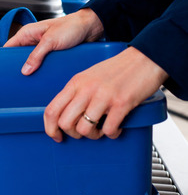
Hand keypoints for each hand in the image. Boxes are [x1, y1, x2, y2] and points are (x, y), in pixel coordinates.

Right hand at [4, 8, 104, 74]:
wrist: (92, 27)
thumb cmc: (71, 26)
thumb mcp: (51, 41)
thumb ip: (36, 55)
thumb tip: (24, 70)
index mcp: (27, 33)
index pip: (9, 47)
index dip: (4, 58)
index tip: (2, 70)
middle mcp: (33, 40)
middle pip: (19, 57)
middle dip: (19, 67)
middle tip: (17, 80)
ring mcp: (42, 48)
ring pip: (32, 62)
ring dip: (33, 70)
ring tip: (30, 81)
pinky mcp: (52, 54)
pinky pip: (43, 64)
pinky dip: (43, 70)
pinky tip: (43, 78)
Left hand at [43, 47, 167, 141]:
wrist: (144, 59)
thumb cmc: (118, 69)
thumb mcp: (89, 77)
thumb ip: (76, 93)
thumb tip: (66, 115)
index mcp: (75, 83)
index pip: (51, 110)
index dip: (50, 128)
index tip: (56, 136)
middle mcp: (85, 89)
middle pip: (65, 123)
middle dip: (73, 134)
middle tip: (84, 133)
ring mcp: (103, 96)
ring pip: (84, 129)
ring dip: (93, 135)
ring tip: (101, 130)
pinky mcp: (121, 103)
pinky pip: (109, 129)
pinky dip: (112, 133)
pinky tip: (116, 128)